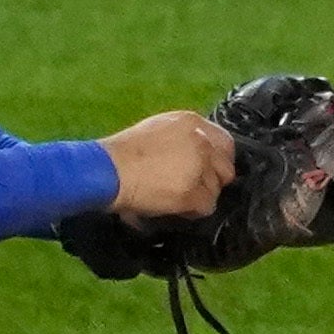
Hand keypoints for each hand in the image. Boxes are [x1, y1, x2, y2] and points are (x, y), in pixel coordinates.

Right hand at [100, 109, 232, 221]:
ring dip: (200, 196)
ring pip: (215, 189)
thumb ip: (182, 138)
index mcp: (192, 122)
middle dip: (212, 180)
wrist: (109, 170)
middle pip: (225, 168)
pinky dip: (193, 211)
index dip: (219, 160)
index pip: (224, 143)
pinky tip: (177, 208)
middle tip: (194, 188)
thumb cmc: (123, 152)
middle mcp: (201, 142)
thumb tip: (196, 155)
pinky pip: (206, 206)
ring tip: (177, 198)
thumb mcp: (157, 129)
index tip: (209, 171)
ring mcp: (199, 168)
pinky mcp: (192, 192)